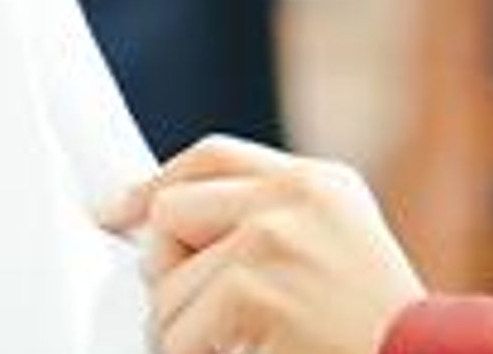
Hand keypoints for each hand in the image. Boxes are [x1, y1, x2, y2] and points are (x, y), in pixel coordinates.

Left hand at [101, 135, 428, 353]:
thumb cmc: (378, 330)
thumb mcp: (335, 247)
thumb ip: (262, 221)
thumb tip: (153, 229)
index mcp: (318, 181)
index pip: (211, 158)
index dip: (154, 185)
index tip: (114, 212)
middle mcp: (293, 197)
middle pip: (169, 214)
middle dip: (170, 271)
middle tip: (204, 315)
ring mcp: (271, 241)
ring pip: (165, 288)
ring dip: (186, 332)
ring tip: (246, 345)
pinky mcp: (253, 293)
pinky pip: (178, 335)